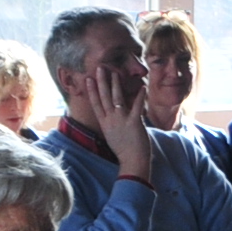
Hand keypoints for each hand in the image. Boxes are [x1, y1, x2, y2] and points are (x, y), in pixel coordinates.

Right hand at [89, 64, 154, 180]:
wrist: (132, 162)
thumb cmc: (124, 150)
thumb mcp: (113, 135)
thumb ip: (112, 123)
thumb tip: (112, 115)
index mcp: (104, 123)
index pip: (96, 103)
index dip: (92, 90)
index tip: (89, 79)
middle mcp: (110, 120)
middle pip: (104, 97)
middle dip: (102, 81)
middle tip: (100, 68)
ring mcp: (121, 120)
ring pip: (117, 98)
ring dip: (116, 84)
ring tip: (116, 72)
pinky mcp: (134, 122)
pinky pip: (137, 106)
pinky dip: (140, 96)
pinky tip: (142, 87)